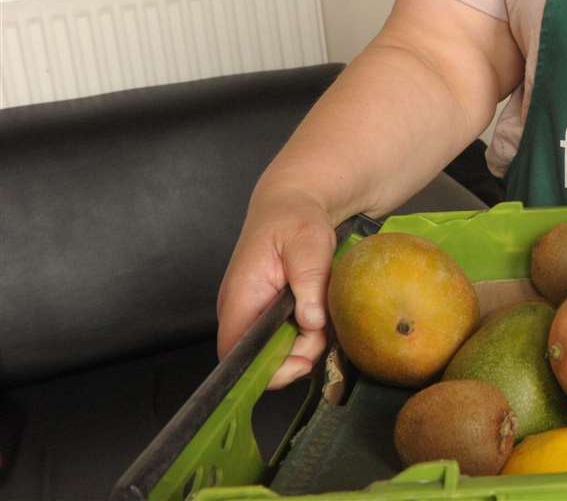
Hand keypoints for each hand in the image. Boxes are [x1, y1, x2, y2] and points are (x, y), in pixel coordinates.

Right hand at [216, 188, 336, 389]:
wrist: (295, 204)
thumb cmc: (294, 219)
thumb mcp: (308, 245)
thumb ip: (309, 283)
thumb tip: (310, 321)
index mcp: (240, 298)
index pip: (236, 353)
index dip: (265, 369)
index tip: (301, 362)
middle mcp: (243, 311)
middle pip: (262, 357)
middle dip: (297, 354)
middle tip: (323, 330)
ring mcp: (257, 313)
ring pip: (281, 349)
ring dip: (308, 341)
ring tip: (324, 310)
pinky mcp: (272, 312)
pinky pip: (290, 335)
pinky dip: (310, 331)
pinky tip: (322, 310)